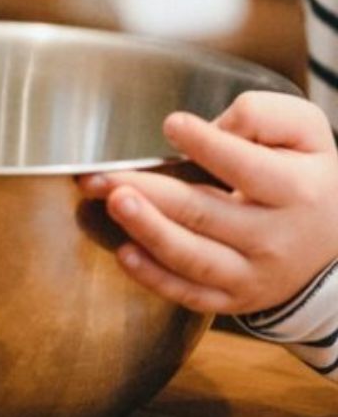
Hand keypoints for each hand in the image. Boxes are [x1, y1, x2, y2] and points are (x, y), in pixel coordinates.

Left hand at [78, 92, 337, 313]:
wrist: (335, 241)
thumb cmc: (307, 177)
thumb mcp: (307, 134)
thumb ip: (266, 117)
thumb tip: (216, 126)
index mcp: (296, 191)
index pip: (247, 168)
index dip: (208, 146)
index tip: (172, 125)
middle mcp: (274, 238)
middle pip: (205, 213)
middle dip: (151, 192)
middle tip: (103, 176)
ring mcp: (252, 275)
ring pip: (192, 258)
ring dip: (148, 231)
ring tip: (115, 204)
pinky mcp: (231, 299)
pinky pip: (189, 294)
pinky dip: (154, 278)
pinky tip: (125, 253)